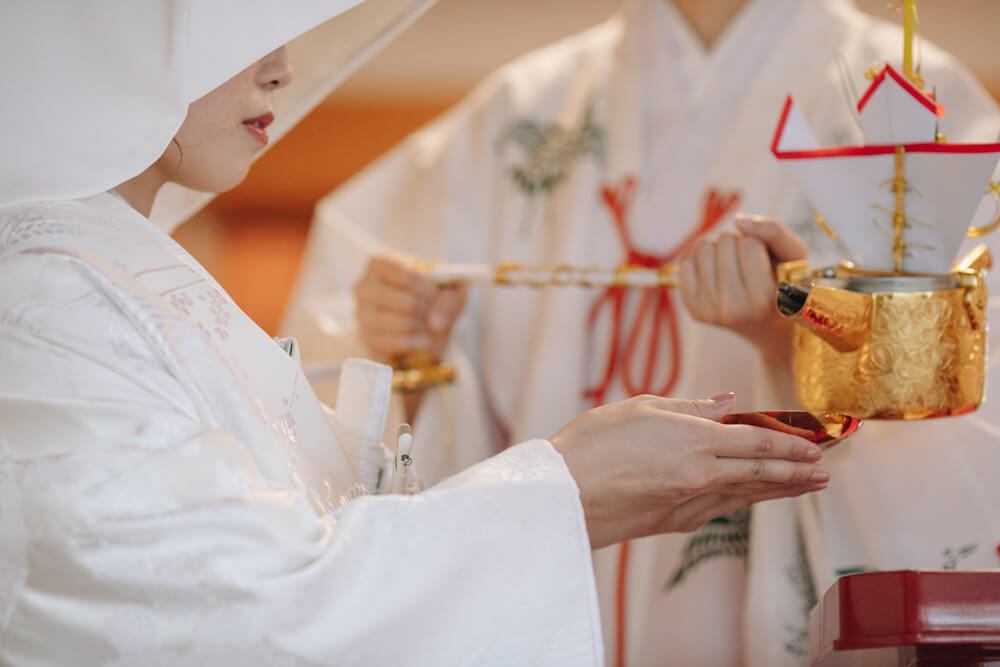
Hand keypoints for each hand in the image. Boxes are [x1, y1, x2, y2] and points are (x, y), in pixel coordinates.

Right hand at [353, 254, 466, 362]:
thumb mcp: (451, 287)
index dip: (430, 289)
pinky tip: (423, 339)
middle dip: (428, 311)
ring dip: (423, 328)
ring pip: (400, 325)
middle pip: (407, 302)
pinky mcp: (366, 337)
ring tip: (430, 326)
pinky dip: (415, 343)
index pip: (408, 275)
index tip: (438, 295)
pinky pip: (394, 343)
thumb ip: (450, 298)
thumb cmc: (435, 294)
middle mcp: (364, 285)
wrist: (426, 321)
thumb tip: (435, 322)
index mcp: (380, 263)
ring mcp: (361, 313)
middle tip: (436, 313)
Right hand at [549, 393, 827, 549]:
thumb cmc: (592, 443)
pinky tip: (752, 498)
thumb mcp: (640, 407)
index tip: (816, 446)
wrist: (562, 495)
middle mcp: (700, 475)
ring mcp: (688, 503)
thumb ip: (689, 405)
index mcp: (694, 441)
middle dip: (797, 473)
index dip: (791, 445)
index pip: (757, 443)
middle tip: (825, 472)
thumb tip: (727, 401)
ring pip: (746, 495)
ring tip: (807, 487)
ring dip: (780, 491)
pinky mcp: (673, 522)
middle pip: (761, 474)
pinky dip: (744, 501)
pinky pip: (720, 509)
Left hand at [679, 215, 805, 363]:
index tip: (765, 261)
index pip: (750, 245)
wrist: (767, 324)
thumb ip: (775, 232)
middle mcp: (732, 310)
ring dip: (719, 249)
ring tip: (734, 267)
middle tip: (748, 264)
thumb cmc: (784, 283)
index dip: (758, 244)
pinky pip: (686, 262)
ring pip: (703, 248)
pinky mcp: (692, 309)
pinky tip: (717, 273)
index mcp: (762, 301)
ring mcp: (708, 311)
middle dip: (738, 244)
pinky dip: (701, 259)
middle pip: (724, 242)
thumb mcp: (794, 256)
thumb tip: (739, 221)